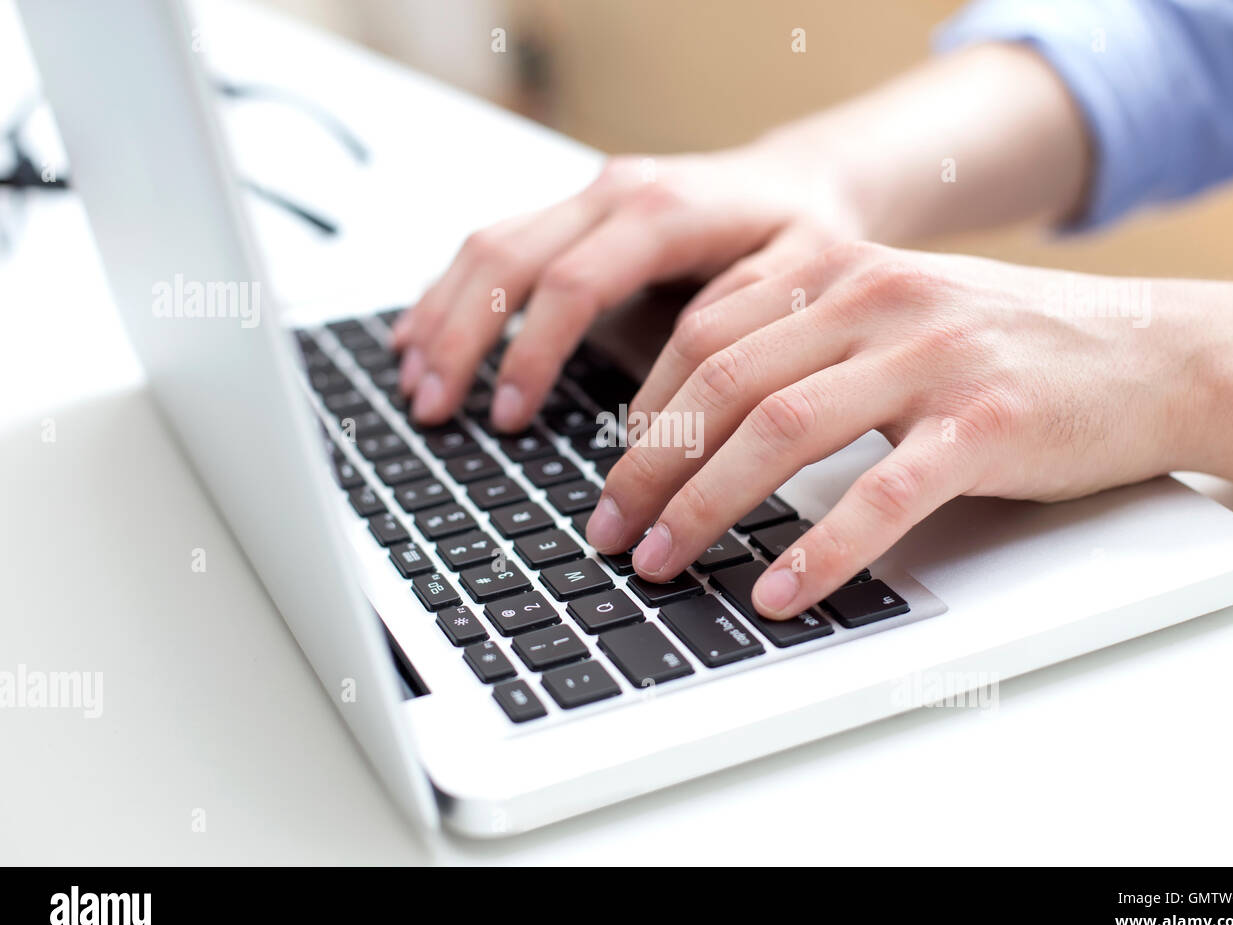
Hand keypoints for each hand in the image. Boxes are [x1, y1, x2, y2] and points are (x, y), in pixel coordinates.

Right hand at [391, 144, 857, 429]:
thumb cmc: (801, 233)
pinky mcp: (572, 212)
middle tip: (432, 410)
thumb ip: (737, 317)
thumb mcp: (798, 275)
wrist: (799, 182)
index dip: (531, 352)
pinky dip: (451, 292)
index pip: (572, 282)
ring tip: (413, 383)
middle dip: (460, 339)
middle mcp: (612, 192)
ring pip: (487, 245)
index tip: (507, 416)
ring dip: (442, 316)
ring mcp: (586, 197)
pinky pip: (495, 243)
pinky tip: (420, 334)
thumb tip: (675, 384)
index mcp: (662, 209)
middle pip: (507, 257)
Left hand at [585, 241, 1201, 618]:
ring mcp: (929, 356)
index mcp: (841, 268)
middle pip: (722, 381)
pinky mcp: (982, 422)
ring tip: (665, 564)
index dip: (643, 408)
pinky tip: (780, 593)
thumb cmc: (1005, 349)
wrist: (1150, 353)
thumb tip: (701, 421)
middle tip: (613, 531)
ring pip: (780, 429)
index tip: (614, 472)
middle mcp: (874, 298)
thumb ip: (808, 344)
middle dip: (650, 466)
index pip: (705, 331)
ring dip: (705, 506)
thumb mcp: (895, 317)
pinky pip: (879, 494)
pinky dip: (818, 549)